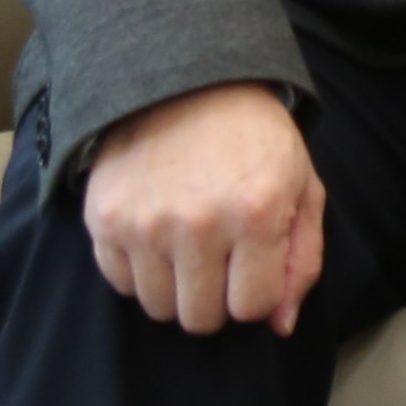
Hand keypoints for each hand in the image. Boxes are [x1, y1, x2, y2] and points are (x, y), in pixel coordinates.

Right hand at [82, 80, 325, 335]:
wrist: (188, 79)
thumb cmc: (255, 138)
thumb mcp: (300, 186)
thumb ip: (301, 259)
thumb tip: (281, 326)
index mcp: (256, 213)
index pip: (252, 308)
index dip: (257, 290)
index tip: (254, 260)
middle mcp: (198, 224)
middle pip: (202, 319)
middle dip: (218, 296)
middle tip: (220, 255)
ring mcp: (145, 223)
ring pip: (160, 309)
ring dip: (177, 286)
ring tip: (189, 241)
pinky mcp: (104, 219)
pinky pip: (121, 284)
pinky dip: (141, 269)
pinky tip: (157, 231)